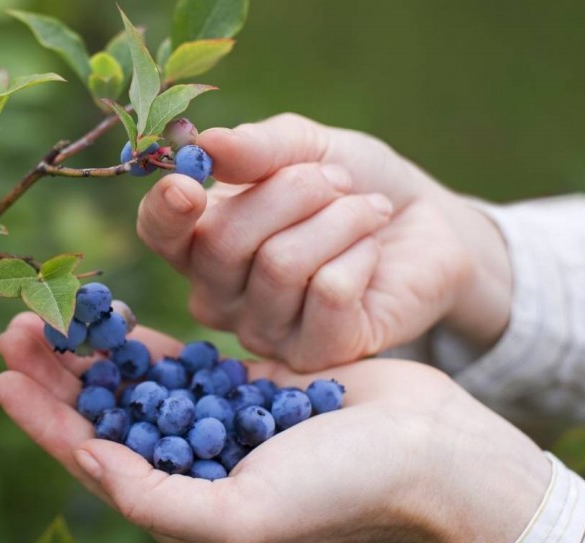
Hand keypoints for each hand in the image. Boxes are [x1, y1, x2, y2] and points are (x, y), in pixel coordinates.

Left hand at [0, 313, 548, 542]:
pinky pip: (178, 361)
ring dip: (90, 352)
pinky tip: (110, 317)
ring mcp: (215, 425)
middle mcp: (190, 468)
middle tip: (14, 327)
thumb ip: (155, 498)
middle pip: (103, 416)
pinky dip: (142, 342)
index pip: (91, 460)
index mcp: (182, 508)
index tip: (1, 377)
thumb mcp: (240, 514)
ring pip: (133, 385)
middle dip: (56, 375)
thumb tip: (88, 460)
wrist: (427, 451)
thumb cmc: (340, 491)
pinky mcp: (243, 388)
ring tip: (48, 314)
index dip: (42, 420)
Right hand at [137, 113, 511, 370]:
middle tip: (338, 180)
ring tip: (367, 210)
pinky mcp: (315, 354)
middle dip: (291, 192)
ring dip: (339, 219)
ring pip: (281, 265)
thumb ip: (257, 148)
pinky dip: (360, 254)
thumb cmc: (351, 184)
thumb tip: (207, 145)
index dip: (165, 211)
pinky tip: (371, 253)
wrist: (425, 225)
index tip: (188, 184)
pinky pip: (328, 293)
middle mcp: (219, 295)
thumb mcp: (307, 147)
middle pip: (223, 242)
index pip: (158, 234)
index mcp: (200, 240)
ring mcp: (263, 332)